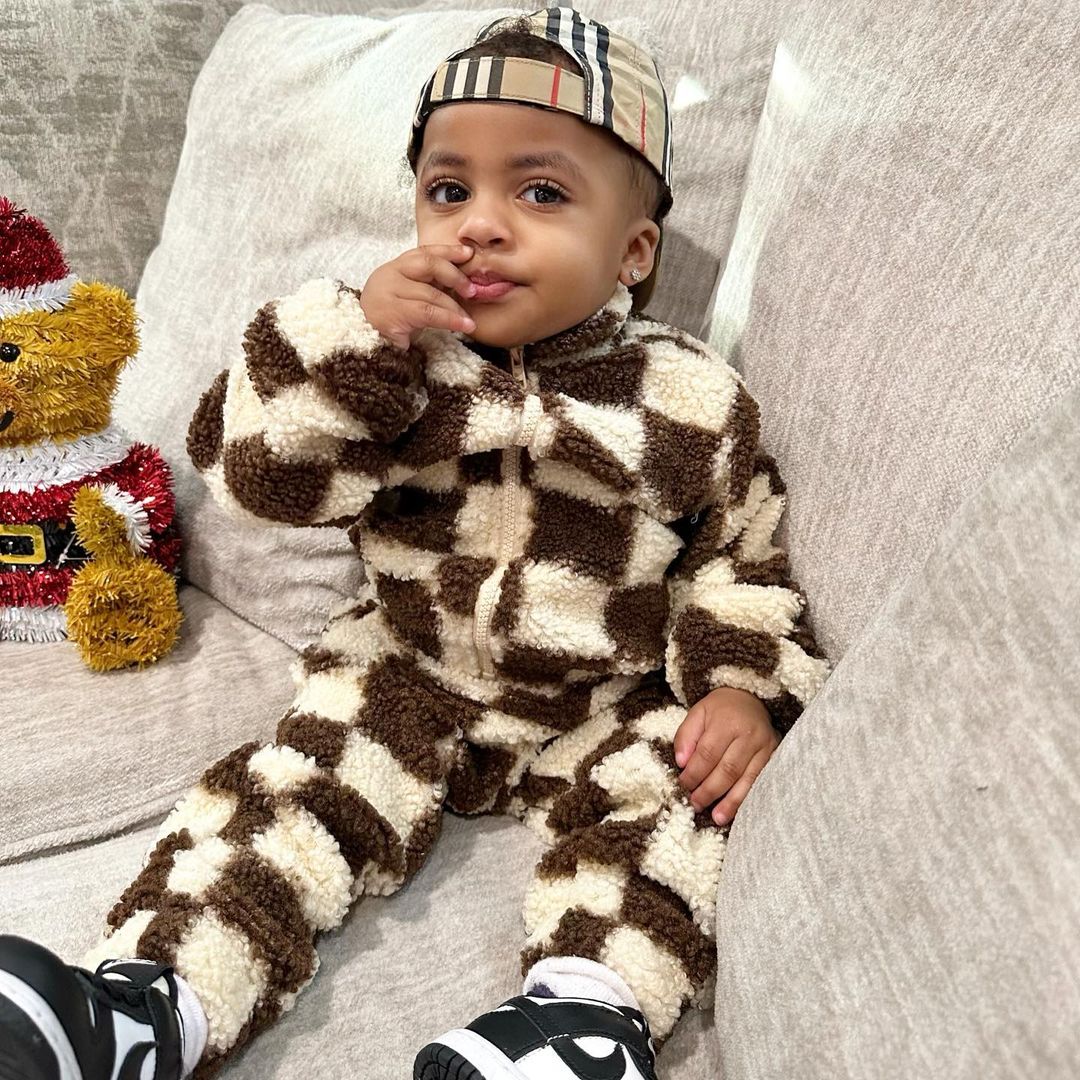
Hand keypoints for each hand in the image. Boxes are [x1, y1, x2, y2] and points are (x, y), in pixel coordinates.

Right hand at [359, 243, 478, 349]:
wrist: (362, 343)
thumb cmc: (390, 321)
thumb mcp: (408, 297)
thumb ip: (428, 286)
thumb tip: (463, 284)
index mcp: (395, 267)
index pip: (424, 252)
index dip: (448, 251)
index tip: (469, 253)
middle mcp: (389, 274)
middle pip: (427, 263)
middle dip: (454, 275)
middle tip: (472, 291)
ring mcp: (388, 292)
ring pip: (430, 293)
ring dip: (454, 307)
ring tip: (469, 320)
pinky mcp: (392, 313)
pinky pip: (427, 313)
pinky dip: (449, 319)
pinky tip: (463, 325)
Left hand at [673, 686, 779, 826]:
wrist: (751, 698)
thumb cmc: (721, 709)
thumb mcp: (698, 712)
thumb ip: (686, 736)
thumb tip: (681, 763)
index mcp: (727, 721)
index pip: (707, 753)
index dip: (694, 773)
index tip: (683, 785)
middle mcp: (749, 734)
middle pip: (728, 769)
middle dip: (709, 790)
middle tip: (695, 804)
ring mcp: (766, 747)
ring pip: (747, 779)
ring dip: (730, 801)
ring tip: (716, 817)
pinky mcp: (776, 756)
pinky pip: (761, 782)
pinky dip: (748, 798)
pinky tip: (738, 812)